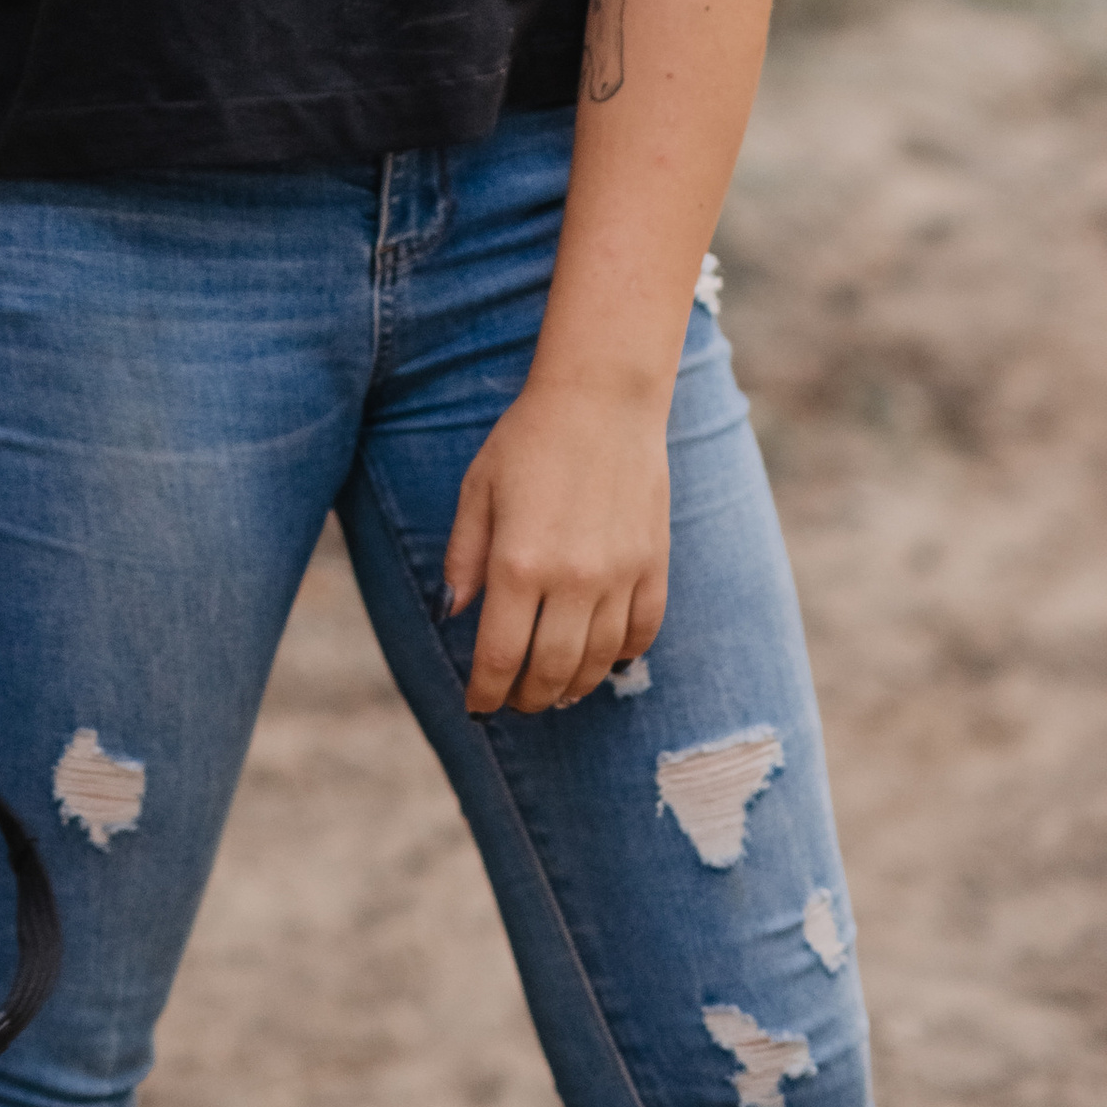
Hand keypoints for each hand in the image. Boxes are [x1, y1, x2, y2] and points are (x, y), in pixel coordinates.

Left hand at [444, 379, 670, 716]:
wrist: (602, 399)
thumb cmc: (528, 440)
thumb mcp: (477, 491)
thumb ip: (464, 558)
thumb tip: (453, 615)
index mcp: (519, 563)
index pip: (501, 656)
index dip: (486, 691)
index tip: (478, 707)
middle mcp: (572, 580)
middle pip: (551, 671)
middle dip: (529, 698)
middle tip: (516, 702)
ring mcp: (620, 576)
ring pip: (599, 661)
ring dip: (574, 687)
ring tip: (556, 690)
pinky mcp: (654, 565)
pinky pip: (643, 632)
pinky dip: (623, 656)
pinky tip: (606, 658)